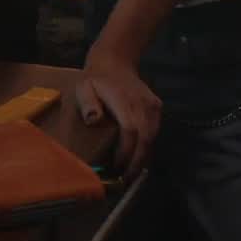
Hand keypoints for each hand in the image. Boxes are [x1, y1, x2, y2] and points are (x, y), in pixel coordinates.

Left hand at [74, 53, 162, 176]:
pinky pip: (154, 131)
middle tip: (126, 179)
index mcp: (124, 101)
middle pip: (145, 139)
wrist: (116, 60)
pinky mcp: (157, 108)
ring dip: (143, 157)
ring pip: (152, 137)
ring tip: (130, 173)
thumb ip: (88, 104)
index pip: (131, 131)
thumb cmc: (96, 78)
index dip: (126, 152)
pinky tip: (136, 157)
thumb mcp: (84, 87)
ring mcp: (153, 106)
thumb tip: (94, 121)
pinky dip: (146, 146)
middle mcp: (143, 104)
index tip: (117, 167)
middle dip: (137, 162)